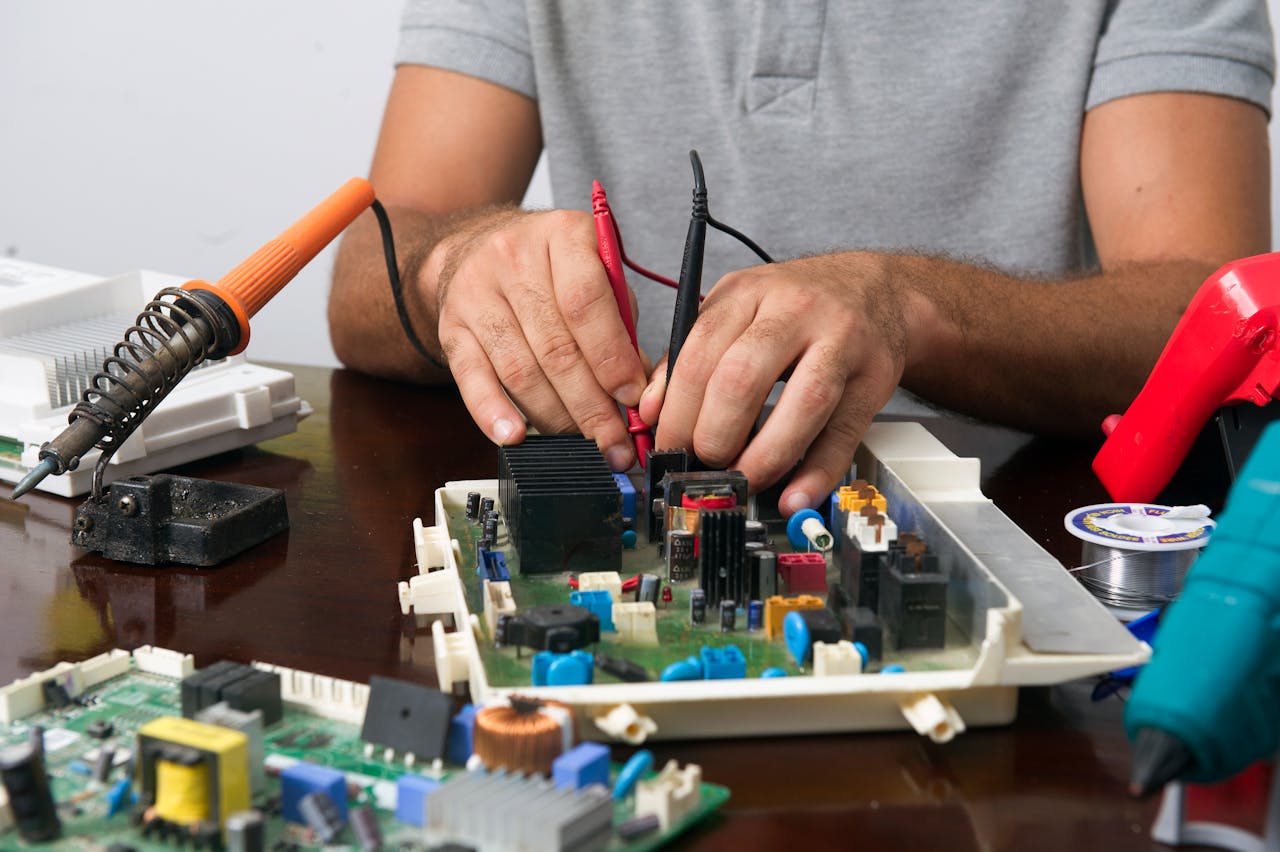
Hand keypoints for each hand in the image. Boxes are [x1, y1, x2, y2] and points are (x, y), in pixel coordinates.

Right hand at [423, 208, 646, 469]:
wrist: (476, 247)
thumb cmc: (551, 267)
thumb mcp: (595, 271)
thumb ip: (621, 323)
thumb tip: (643, 388)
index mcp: (562, 234)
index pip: (587, 302)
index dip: (612, 359)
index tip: (632, 399)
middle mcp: (513, 257)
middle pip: (555, 346)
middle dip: (591, 404)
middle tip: (614, 440)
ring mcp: (476, 292)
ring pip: (520, 370)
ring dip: (556, 416)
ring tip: (583, 443)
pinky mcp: (452, 327)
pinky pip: (472, 378)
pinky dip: (493, 412)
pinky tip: (515, 436)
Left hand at [638, 253, 910, 514]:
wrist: (877, 289)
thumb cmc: (796, 306)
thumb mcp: (738, 308)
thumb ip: (690, 354)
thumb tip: (650, 411)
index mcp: (749, 292)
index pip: (700, 353)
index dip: (677, 411)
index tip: (668, 446)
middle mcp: (796, 311)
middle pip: (743, 379)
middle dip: (714, 436)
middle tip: (704, 464)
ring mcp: (842, 342)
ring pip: (801, 407)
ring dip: (763, 459)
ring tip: (742, 482)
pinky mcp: (875, 378)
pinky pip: (843, 435)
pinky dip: (816, 474)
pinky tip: (793, 497)